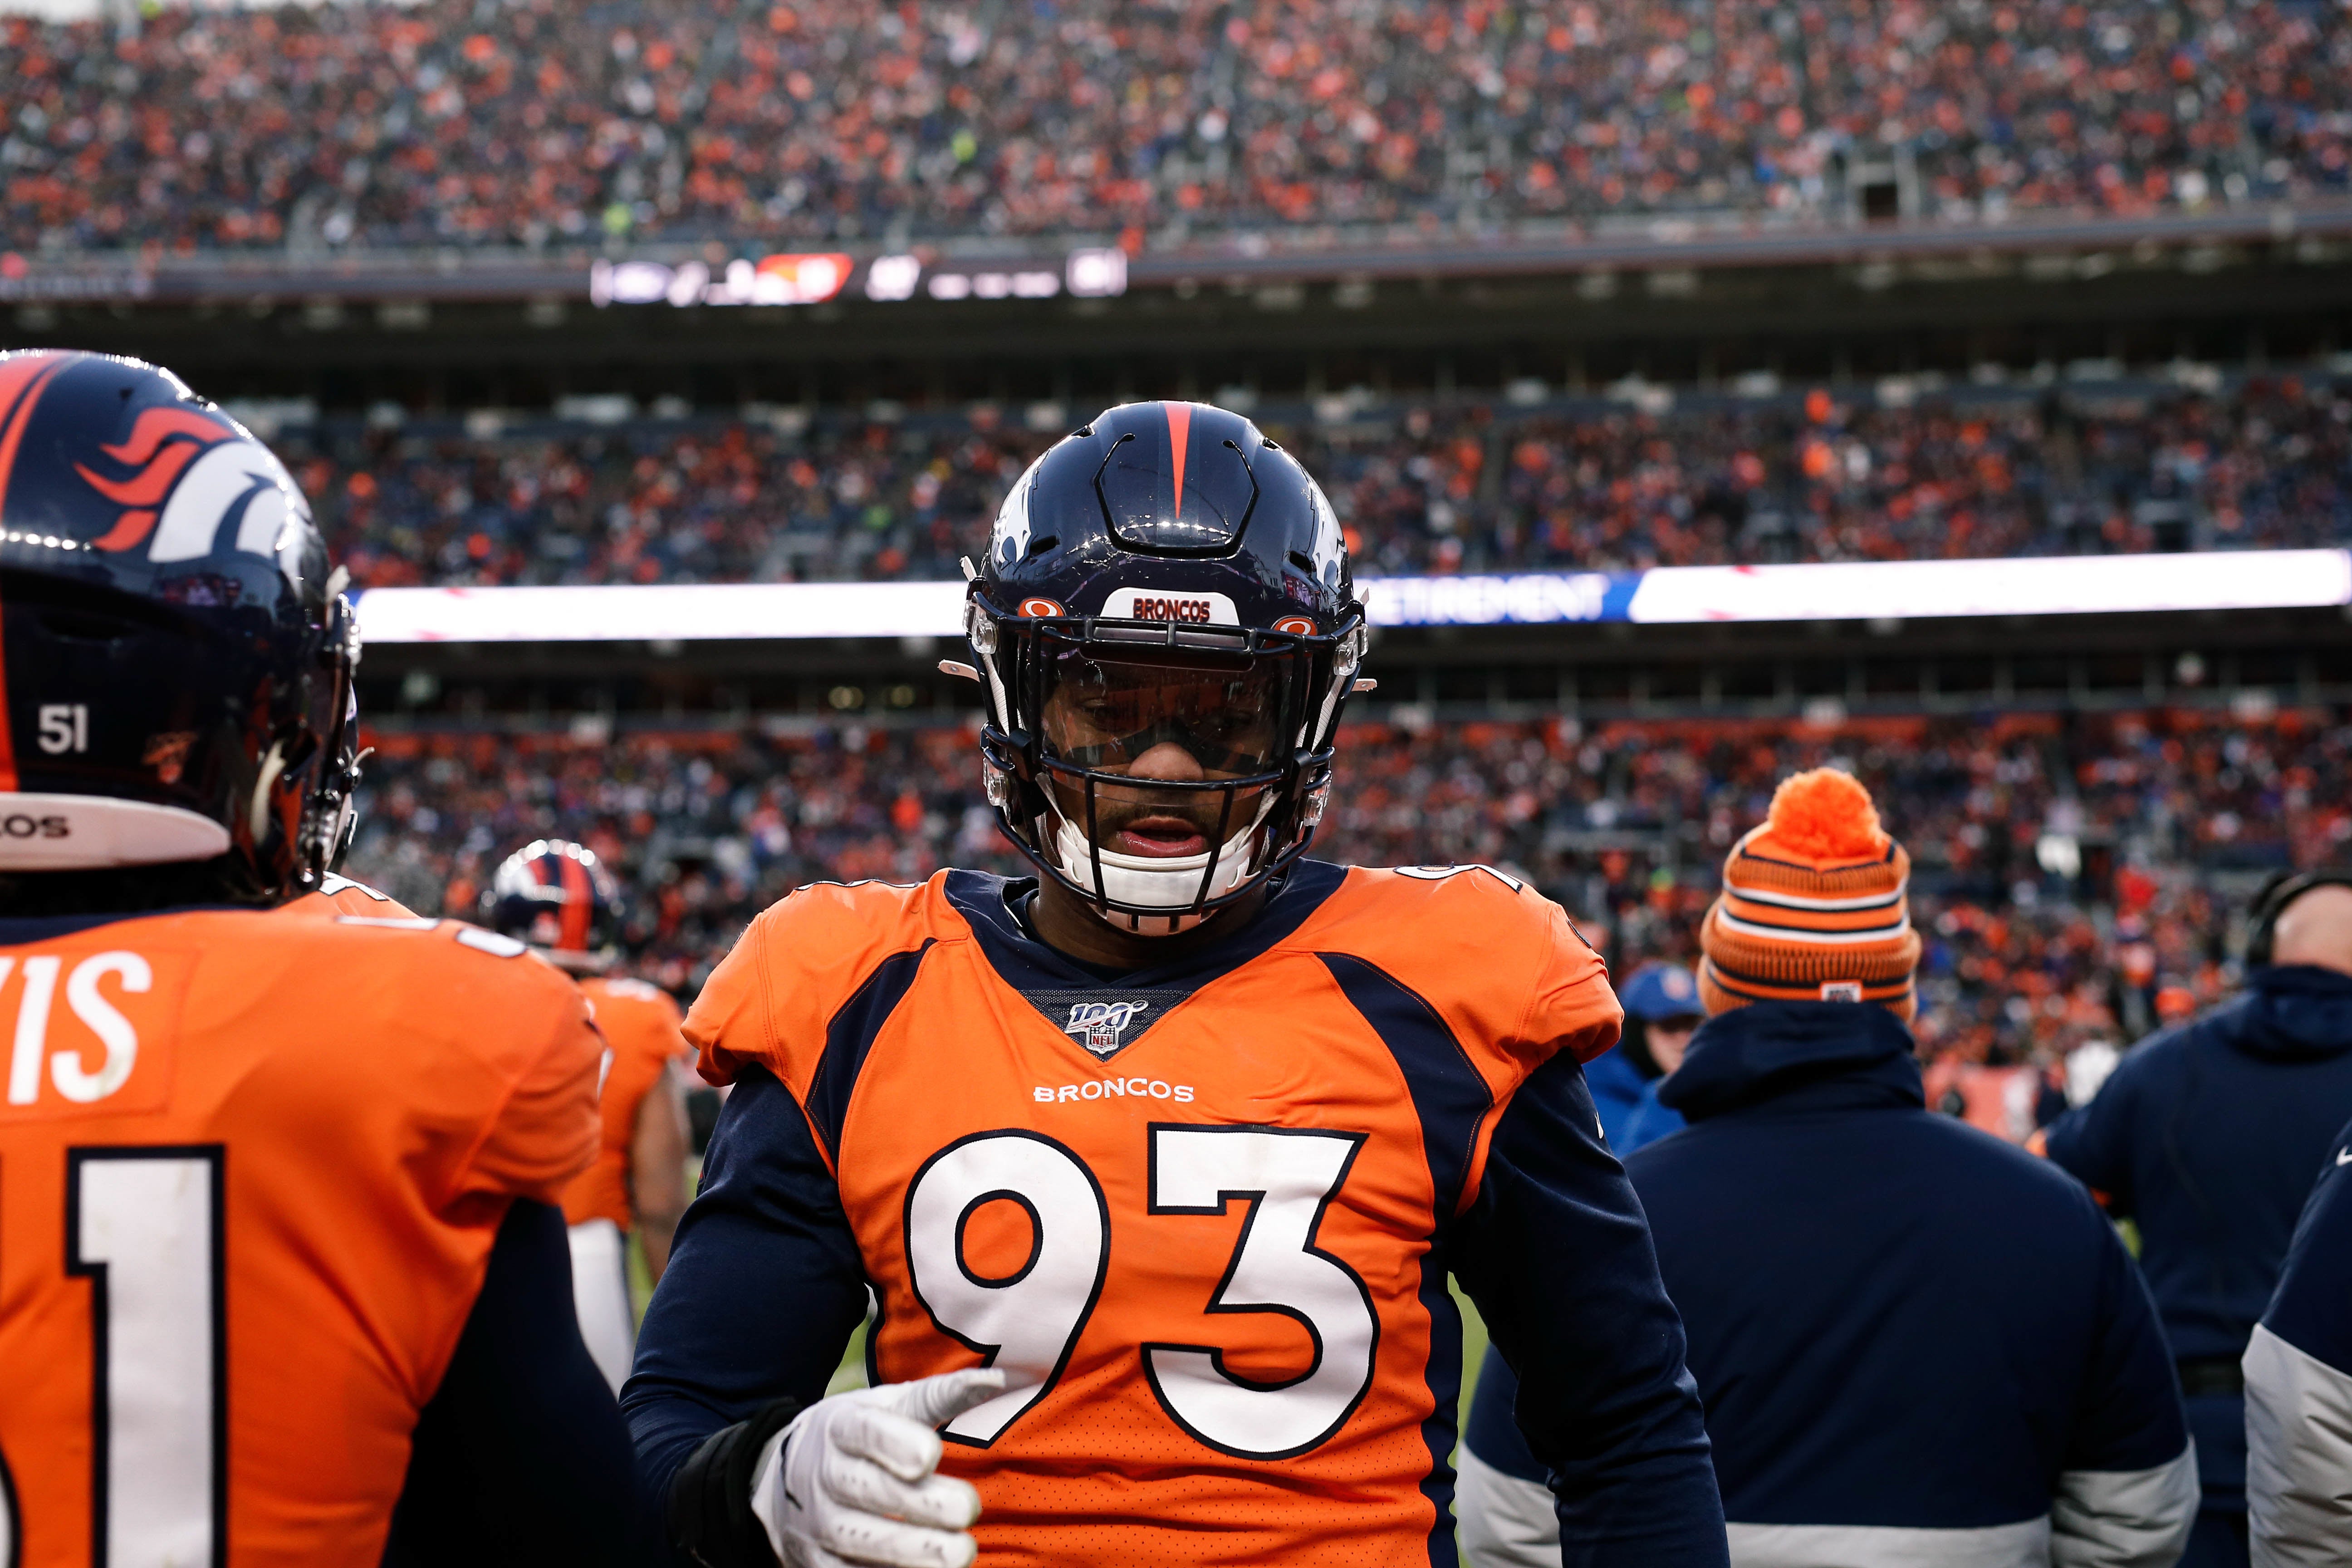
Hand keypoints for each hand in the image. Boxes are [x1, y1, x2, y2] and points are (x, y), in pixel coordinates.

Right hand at [751, 1368, 1006, 1567]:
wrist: (783, 1482)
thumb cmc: (857, 1437)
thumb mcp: (886, 1406)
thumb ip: (938, 1396)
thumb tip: (995, 1379)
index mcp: (840, 1426)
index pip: (866, 1432)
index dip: (896, 1443)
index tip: (932, 1455)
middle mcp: (824, 1474)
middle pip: (869, 1489)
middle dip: (920, 1504)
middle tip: (968, 1509)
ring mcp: (818, 1523)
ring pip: (862, 1541)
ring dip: (912, 1552)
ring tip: (961, 1553)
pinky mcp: (818, 1564)